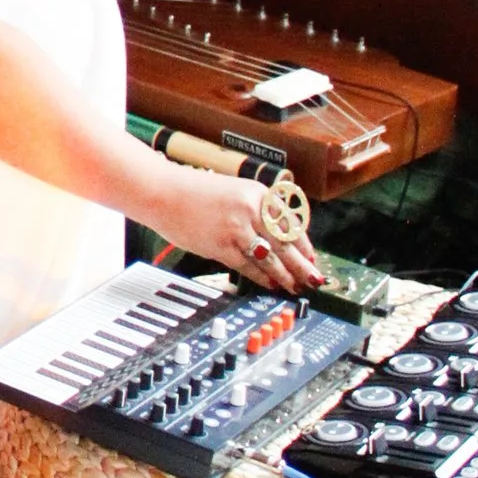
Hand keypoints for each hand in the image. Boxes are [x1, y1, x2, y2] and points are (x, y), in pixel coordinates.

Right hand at [165, 168, 320, 293]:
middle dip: (302, 265)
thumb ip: (255, 212)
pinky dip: (261, 277)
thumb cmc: (193, 192)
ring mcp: (235, 228)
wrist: (162, 191)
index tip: (312, 258)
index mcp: (257, 193)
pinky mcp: (220, 245)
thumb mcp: (234, 192)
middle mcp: (250, 209)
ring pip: (269, 258)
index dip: (304, 245)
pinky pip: (247, 266)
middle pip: (285, 243)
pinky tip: (270, 283)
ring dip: (285, 275)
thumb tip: (276, 238)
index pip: (290, 224)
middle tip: (314, 279)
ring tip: (294, 286)